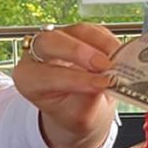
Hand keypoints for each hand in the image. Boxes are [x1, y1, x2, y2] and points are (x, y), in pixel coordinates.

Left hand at [11, 23, 117, 147]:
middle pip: (51, 42)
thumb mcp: (79, 118)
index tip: (100, 85)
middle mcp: (38, 55)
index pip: (48, 76)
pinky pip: (92, 30)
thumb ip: (88, 100)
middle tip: (104, 64)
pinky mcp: (78, 33)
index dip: (75, 79)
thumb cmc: (73, 113)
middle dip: (78, 52)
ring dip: (98, 43)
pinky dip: (107, 41)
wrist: (81, 108)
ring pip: (75, 31)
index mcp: (28, 80)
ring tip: (116, 60)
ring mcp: (59, 39)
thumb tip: (105, 82)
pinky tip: (118, 54)